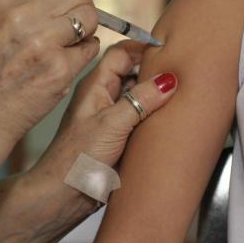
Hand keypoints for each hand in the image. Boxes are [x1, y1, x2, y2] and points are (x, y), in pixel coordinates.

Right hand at [0, 0, 98, 145]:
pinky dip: (86, 52)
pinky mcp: (59, 69)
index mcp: (4, 1)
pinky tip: (69, 61)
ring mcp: (42, 43)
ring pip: (90, 16)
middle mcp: (21, 17)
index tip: (71, 5)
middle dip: (83, 7)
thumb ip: (29, 4)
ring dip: (87, 30)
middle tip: (75, 26)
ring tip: (71, 43)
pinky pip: (92, 47)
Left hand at [32, 40, 176, 179]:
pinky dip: (154, 110)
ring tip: (178, 91)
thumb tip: (168, 80)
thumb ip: (141, 100)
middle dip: (153, 69)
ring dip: (155, 91)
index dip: (141, 47)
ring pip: (138, 92)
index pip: (121, 53)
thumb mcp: (112, 124)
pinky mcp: (120, 131)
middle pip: (132, 71)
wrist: (65, 194)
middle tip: (178, 71)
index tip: (166, 49)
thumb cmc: (77, 158)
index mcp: (96, 85)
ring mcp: (112, 113)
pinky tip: (168, 114)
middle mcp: (104, 95)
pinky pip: (141, 112)